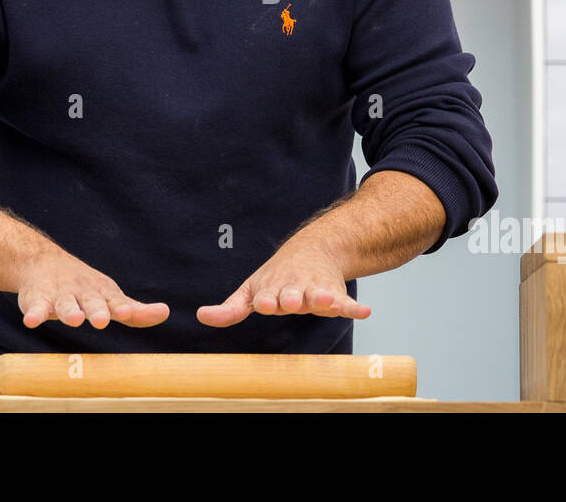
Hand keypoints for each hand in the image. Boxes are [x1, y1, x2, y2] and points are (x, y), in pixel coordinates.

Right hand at [16, 246, 168, 329]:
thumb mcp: (111, 296)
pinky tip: (33, 321)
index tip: (127, 313)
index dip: (122, 309)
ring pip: (65, 304)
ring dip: (70, 311)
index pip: (115, 302)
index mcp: (102, 293)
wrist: (42, 262)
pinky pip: (35, 308)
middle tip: (102, 320)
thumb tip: (165, 312)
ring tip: (74, 319)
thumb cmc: (84, 287)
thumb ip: (135, 311)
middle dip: (97, 310)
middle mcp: (83, 292)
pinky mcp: (37, 299)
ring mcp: (60, 295)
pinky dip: (34, 314)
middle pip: (91, 302)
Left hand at [196, 236, 370, 327]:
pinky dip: (354, 308)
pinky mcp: (335, 294)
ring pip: (318, 296)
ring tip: (325, 300)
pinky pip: (347, 302)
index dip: (265, 300)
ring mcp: (315, 291)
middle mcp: (294, 290)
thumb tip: (201, 316)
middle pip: (292, 297)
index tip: (263, 303)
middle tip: (290, 301)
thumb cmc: (277, 277)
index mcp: (271, 290)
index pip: (267, 298)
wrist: (314, 249)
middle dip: (291, 299)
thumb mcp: (251, 289)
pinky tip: (364, 313)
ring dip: (321, 299)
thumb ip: (230, 309)